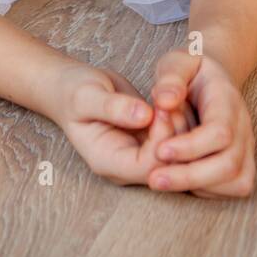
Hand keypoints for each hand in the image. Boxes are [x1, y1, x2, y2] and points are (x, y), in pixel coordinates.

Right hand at [52, 61, 193, 186]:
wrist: (74, 88)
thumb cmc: (75, 92)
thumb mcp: (87, 96)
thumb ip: (113, 107)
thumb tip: (144, 116)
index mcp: (107, 161)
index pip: (147, 167)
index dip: (161, 141)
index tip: (161, 109)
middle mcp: (126, 166)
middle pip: (166, 167)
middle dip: (176, 136)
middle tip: (172, 103)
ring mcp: (139, 156)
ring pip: (176, 157)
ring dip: (182, 129)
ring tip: (173, 100)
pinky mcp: (149, 143)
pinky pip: (175, 143)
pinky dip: (180, 123)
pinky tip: (174, 102)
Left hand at [146, 49, 255, 197]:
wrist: (211, 80)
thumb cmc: (190, 72)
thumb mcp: (177, 62)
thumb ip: (170, 77)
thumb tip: (164, 102)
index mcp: (228, 100)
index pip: (220, 131)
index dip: (192, 146)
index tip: (159, 150)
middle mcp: (243, 126)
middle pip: (229, 163)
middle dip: (190, 176)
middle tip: (153, 179)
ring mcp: (246, 147)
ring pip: (235, 181)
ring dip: (197, 186)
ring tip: (161, 180)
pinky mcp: (243, 164)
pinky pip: (233, 188)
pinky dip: (206, 190)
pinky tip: (180, 179)